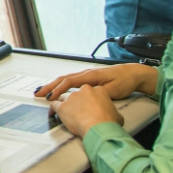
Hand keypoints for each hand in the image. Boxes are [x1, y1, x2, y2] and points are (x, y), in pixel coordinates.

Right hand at [35, 63, 156, 100]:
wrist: (134, 73)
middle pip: (63, 79)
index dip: (57, 89)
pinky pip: (71, 81)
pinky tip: (59, 89)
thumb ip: (99, 94)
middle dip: (49, 86)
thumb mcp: (114, 90)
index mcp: (90, 75)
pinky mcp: (90, 78)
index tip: (49, 97)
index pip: (68, 82)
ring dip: (54, 85)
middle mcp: (86, 73)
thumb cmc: (125, 80)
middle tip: (37, 93)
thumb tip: (87, 99)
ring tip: (43, 91)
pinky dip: (62, 85)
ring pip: (66, 79)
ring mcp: (87, 75)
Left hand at [50, 85, 123, 137]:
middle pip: (76, 94)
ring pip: (64, 98)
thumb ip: (111, 111)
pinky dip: (53, 109)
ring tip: (65, 113)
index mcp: (98, 90)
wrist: (100, 127)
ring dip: (65, 105)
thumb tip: (112, 116)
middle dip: (76, 102)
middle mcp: (84, 90)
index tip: (87, 106)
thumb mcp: (117, 114)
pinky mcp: (62, 106)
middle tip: (76, 110)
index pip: (90, 93)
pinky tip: (52, 113)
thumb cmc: (109, 122)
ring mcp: (72, 97)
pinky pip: (54, 105)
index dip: (88, 100)